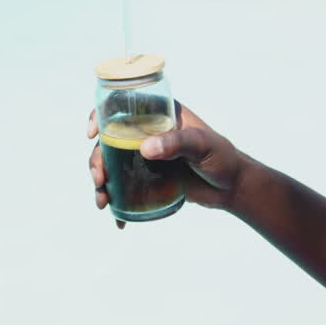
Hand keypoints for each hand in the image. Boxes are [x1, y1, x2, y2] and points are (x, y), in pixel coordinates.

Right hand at [87, 101, 248, 226]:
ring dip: (101, 182)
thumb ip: (178, 143)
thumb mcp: (203, 145)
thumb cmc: (222, 158)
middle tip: (100, 180)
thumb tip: (146, 148)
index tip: (93, 133)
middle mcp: (147, 131)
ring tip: (103, 202)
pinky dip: (116, 199)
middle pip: (109, 140)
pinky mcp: (147, 177)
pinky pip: (123, 184)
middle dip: (97, 160)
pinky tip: (117, 218)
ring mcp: (144, 155)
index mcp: (159, 113)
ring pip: (111, 164)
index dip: (100, 115)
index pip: (121, 106)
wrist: (232, 188)